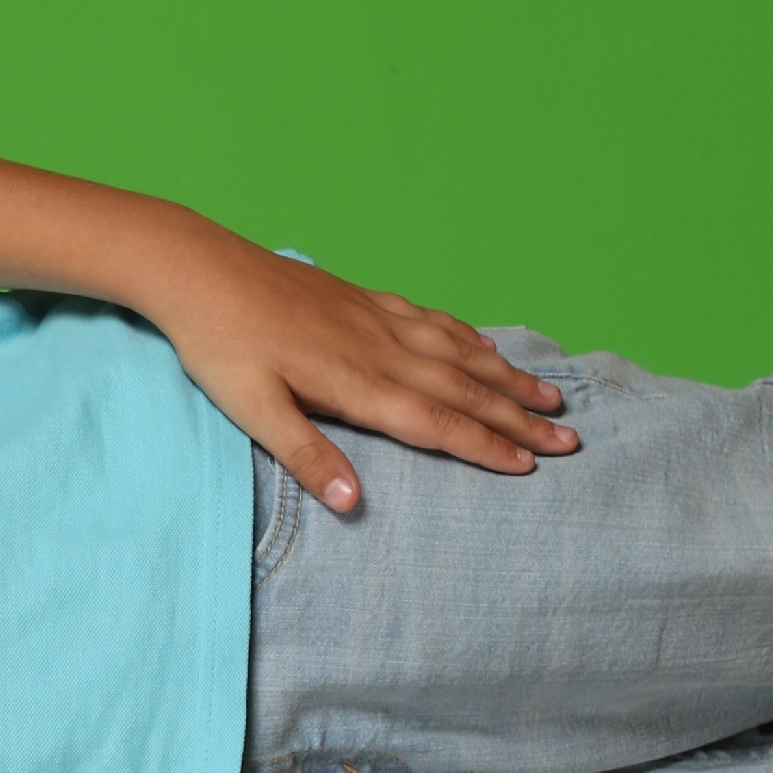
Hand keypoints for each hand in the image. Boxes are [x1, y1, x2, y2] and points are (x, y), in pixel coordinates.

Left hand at [136, 230, 576, 514]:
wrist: (202, 269)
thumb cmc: (220, 345)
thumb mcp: (252, 409)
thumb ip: (305, 455)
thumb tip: (350, 504)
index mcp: (359, 384)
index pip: (438, 424)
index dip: (487, 447)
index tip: (532, 468)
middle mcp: (382, 349)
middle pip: (464, 390)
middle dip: (519, 419)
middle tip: (570, 441)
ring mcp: (377, 319)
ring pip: (459, 352)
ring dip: (507, 377)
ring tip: (551, 395)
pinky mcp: (364, 298)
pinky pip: (433, 320)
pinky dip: (469, 337)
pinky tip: (484, 346)